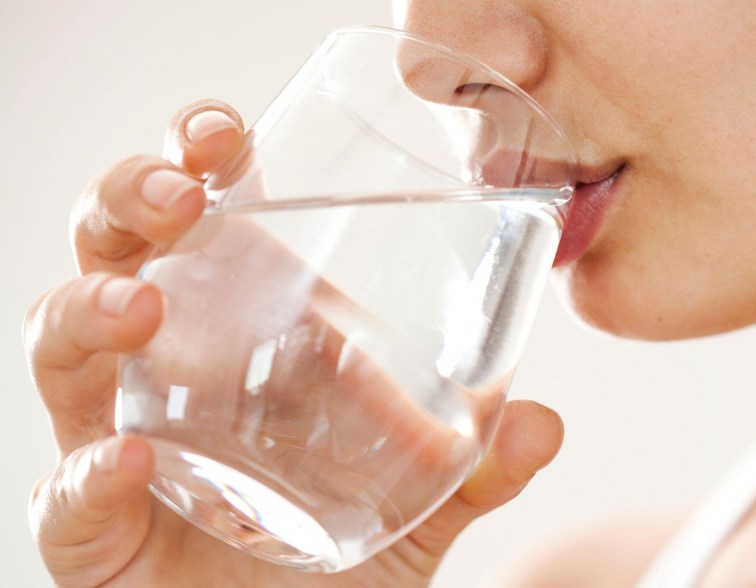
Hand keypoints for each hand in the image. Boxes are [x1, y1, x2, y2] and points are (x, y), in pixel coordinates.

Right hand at [23, 99, 562, 586]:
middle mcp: (165, 367)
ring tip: (140, 305)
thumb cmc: (336, 548)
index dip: (195, 158)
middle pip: (114, 251)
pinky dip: (89, 474)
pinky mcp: (92, 527)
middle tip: (179, 190)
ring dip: (89, 310)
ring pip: (61, 350)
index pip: (198, 217)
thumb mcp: (420, 501)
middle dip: (128, 200)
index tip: (229, 133)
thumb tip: (543, 423)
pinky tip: (130, 459)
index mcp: (238, 328)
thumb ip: (479, 466)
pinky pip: (67, 493)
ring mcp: (117, 437)